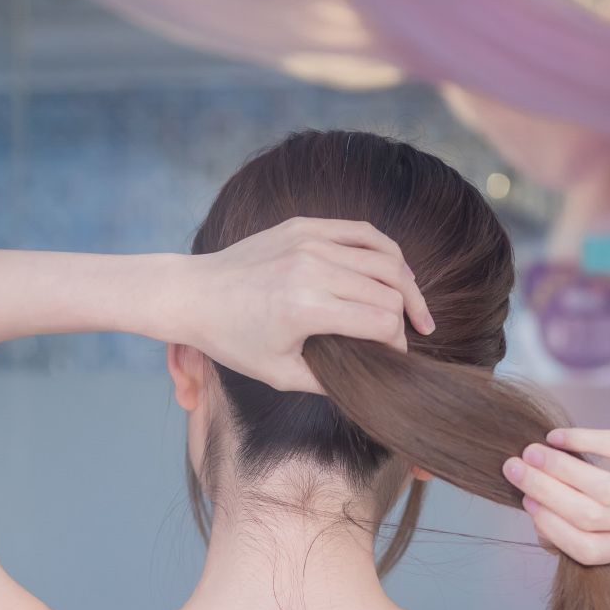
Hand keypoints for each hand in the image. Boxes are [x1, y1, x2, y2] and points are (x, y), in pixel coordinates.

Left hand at [177, 216, 434, 392]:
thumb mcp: (280, 373)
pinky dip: (386, 252)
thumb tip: (370, 383)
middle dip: (406, 318)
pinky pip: (361, 232)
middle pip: (389, 291)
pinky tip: (396, 272)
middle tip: (411, 336)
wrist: (194, 294)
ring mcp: (308, 241)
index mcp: (305, 308)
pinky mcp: (303, 226)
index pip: (381, 322)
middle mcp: (311, 268)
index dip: (397, 344)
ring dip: (407, 284)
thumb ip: (329, 380)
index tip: (394, 358)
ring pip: (384, 257)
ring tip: (415, 307)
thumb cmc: (233, 339)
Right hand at [501, 405, 609, 564]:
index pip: (589, 549)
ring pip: (602, 488)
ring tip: (530, 453)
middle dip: (545, 493)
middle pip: (591, 517)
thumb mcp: (607, 508)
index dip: (552, 527)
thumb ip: (572, 522)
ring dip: (558, 469)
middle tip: (514, 470)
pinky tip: (556, 437)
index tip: (524, 502)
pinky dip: (579, 441)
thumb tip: (538, 523)